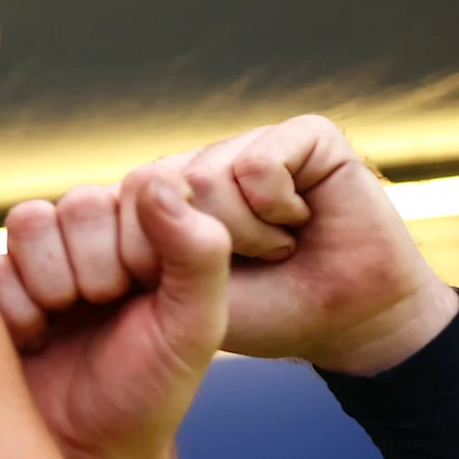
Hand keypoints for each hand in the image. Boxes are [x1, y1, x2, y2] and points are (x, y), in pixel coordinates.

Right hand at [0, 168, 231, 458]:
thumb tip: (161, 178)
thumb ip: (199, 253)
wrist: (83, 457)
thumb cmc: (146, 394)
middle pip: (79, 202)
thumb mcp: (193, 328)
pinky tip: (29, 340)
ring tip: (62, 326)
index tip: (146, 295)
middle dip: (96, 268)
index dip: (140, 244)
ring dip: (51, 284)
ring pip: (30, 222)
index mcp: (143, 239)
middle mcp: (87, 241)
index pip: (136, 188)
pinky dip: (13, 310)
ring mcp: (33, 262)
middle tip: (102, 314)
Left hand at [137, 114, 456, 376]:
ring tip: (275, 246)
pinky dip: (278, 208)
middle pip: (158, 186)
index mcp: (157, 200)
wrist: (345, 322)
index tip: (190, 287)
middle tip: (244, 264)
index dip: (148, 259)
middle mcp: (197, 163)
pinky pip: (258, 164)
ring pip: (206, 176)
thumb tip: (154, 181)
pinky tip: (300, 219)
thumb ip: (159, 246)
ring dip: (247, 234)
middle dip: (200, 248)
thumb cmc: (262, 312)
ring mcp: (247, 144)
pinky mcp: (305, 136)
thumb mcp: (189, 297)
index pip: (113, 204)